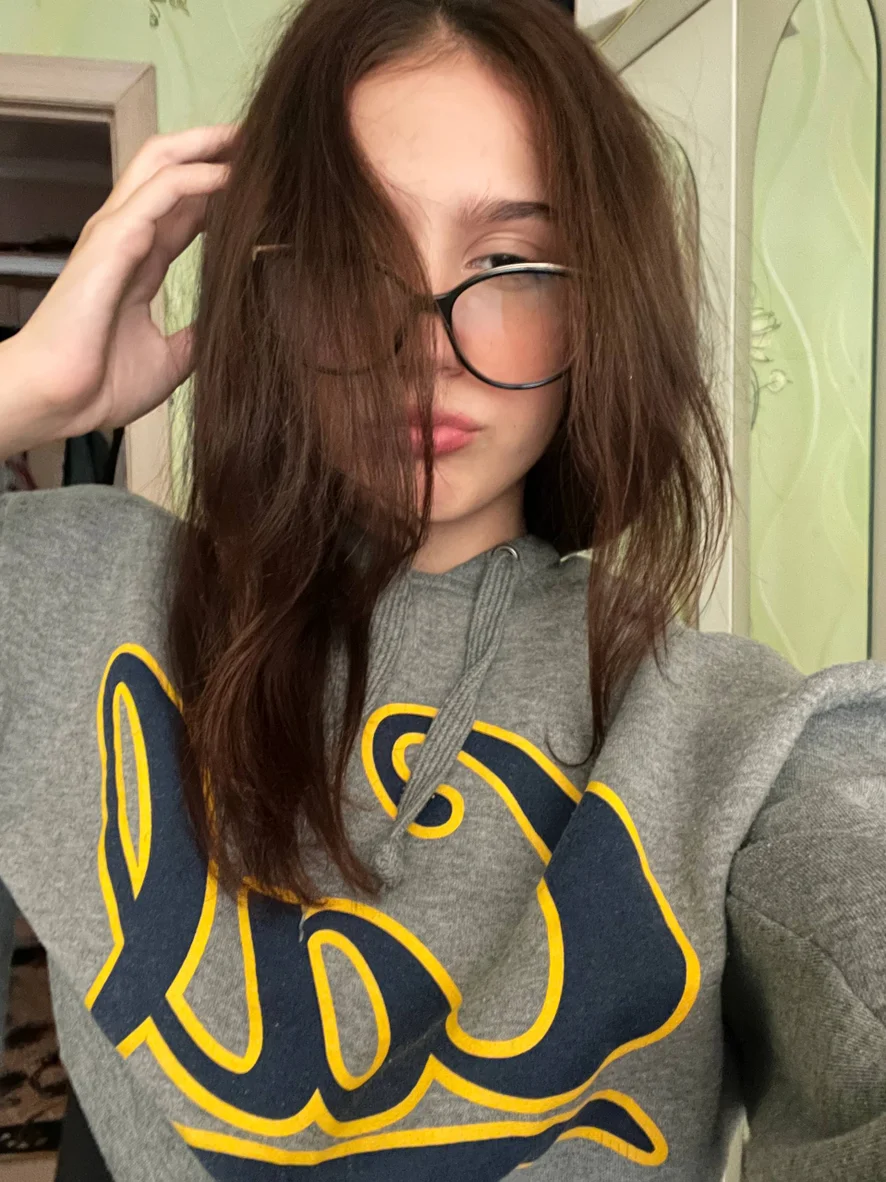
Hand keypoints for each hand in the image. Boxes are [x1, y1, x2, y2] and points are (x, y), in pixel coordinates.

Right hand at [0, 124, 236, 457]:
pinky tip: (230, 177)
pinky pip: (159, 194)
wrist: (60, 401)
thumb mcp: (168, 361)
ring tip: (250, 141)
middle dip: (213, 148)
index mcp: (139, 261)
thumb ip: (195, 338)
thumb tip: (226, 333)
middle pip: (169, 167)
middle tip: (260, 142)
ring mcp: (116, 234)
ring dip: (207, 148)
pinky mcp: (112, 241)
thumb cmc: (100, 383)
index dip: (219, 187)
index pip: (183, 206)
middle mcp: (126, 237)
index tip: (263, 182)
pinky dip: (197, 178)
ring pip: (161, 164)